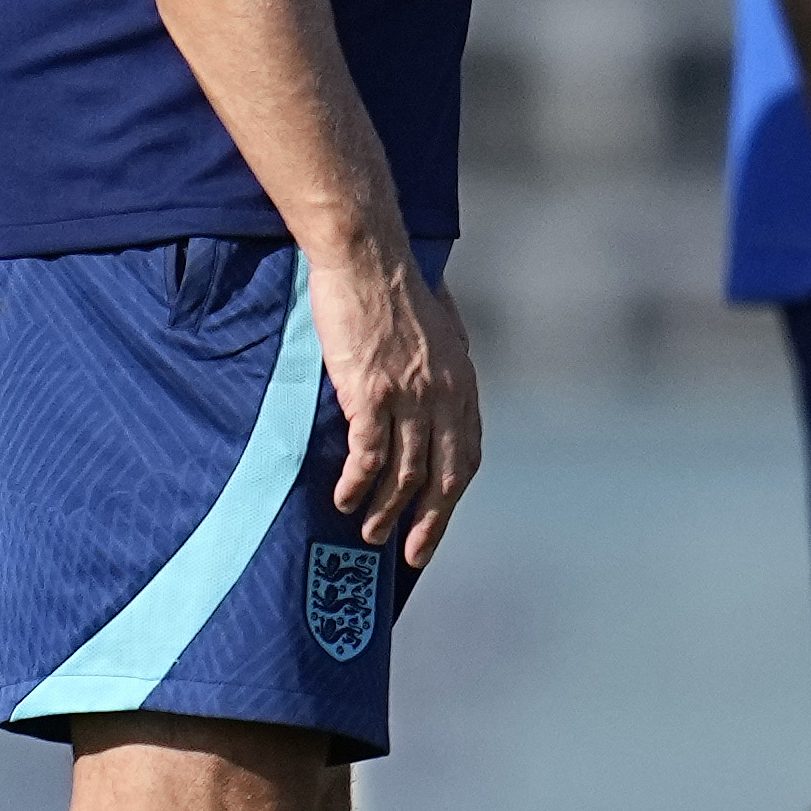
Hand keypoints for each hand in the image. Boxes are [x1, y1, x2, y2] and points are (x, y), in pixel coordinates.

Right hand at [316, 234, 487, 569]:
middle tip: (410, 553)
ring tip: (370, 533)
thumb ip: (445, 362)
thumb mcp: (440, 328)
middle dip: (428, 522)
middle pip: (443, 477)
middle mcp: (444, 396)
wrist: (367, 258)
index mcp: (463, 383)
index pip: (466, 456)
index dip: (452, 498)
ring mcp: (410, 397)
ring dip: (387, 510)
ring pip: (404, 473)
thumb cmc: (396, 287)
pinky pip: (368, 455)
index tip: (435, 524)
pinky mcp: (372, 394)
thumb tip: (447, 381)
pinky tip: (344, 500)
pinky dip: (357, 484)